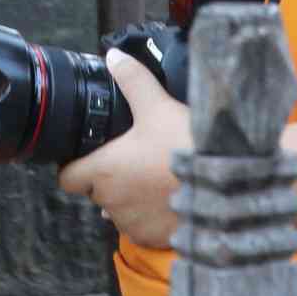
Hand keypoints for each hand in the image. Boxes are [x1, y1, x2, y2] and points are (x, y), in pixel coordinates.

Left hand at [56, 50, 191, 247]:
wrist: (228, 188)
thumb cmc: (186, 147)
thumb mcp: (158, 106)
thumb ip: (133, 80)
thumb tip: (113, 57)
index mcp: (103, 171)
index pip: (68, 178)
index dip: (76, 166)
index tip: (91, 155)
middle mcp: (111, 203)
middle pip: (96, 192)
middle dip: (110, 179)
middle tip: (133, 160)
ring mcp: (133, 224)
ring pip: (120, 211)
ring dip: (131, 198)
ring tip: (155, 177)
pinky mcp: (155, 239)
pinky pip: (143, 228)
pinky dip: (151, 216)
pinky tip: (169, 198)